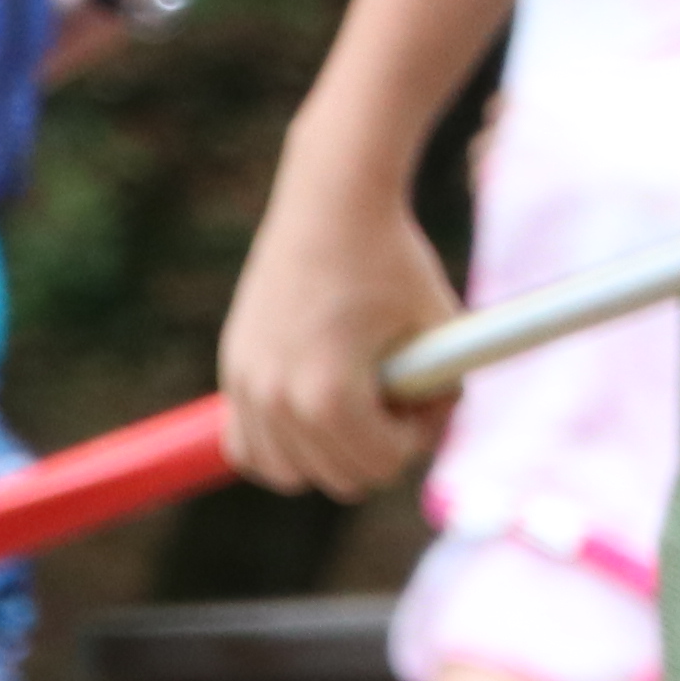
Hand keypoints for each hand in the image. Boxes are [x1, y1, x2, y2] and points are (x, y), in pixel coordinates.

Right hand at [216, 155, 458, 499]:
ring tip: (354, 401)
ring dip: (328, 454)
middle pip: (340, 479)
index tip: (425, 396)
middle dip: (377, 447)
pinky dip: (280, 448)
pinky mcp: (233, 373)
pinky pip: (249, 450)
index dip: (417, 436)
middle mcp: (278, 401)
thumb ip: (446, 391)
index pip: (381, 465)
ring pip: (290, 474)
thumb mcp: (440, 328)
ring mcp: (247, 389)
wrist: (331, 201)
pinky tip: (308, 413)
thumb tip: (437, 431)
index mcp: (330, 395)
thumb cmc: (391, 259)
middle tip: (396, 397)